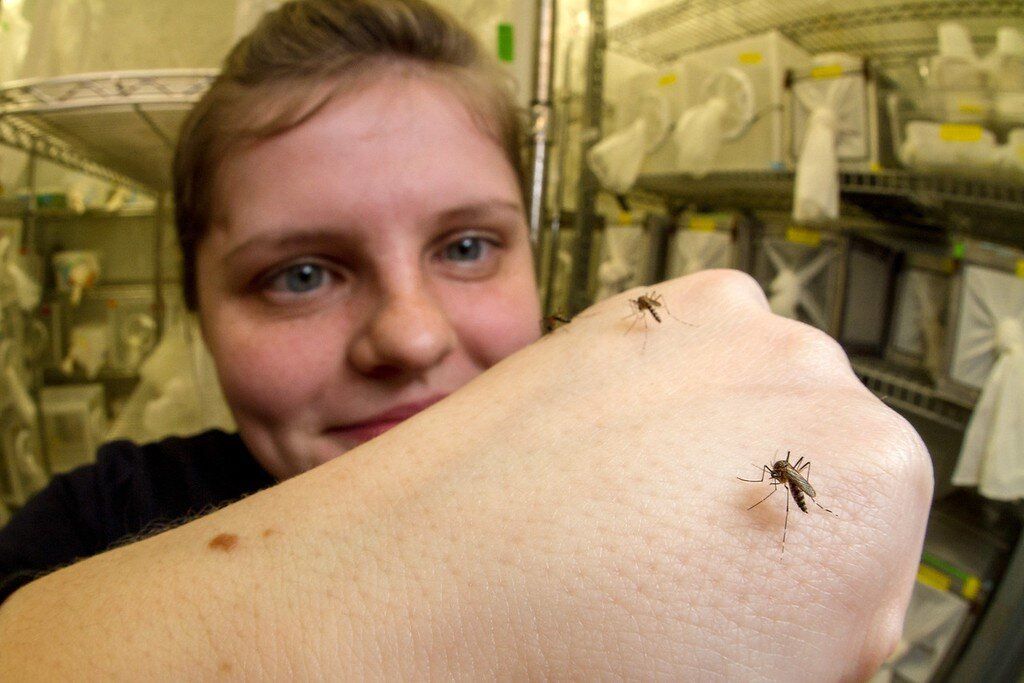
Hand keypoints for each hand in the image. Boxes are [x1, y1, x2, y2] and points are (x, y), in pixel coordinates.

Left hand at [407, 268, 930, 678]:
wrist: (432, 582)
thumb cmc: (580, 644)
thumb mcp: (765, 668)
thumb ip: (831, 614)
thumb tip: (820, 595)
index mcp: (880, 477)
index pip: (879, 556)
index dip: (808, 602)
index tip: (749, 617)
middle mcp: (813, 372)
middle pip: (819, 473)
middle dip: (768, 525)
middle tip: (683, 572)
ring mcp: (727, 322)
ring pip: (758, 414)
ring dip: (717, 458)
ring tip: (631, 516)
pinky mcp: (650, 302)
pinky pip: (696, 363)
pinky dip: (670, 403)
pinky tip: (609, 460)